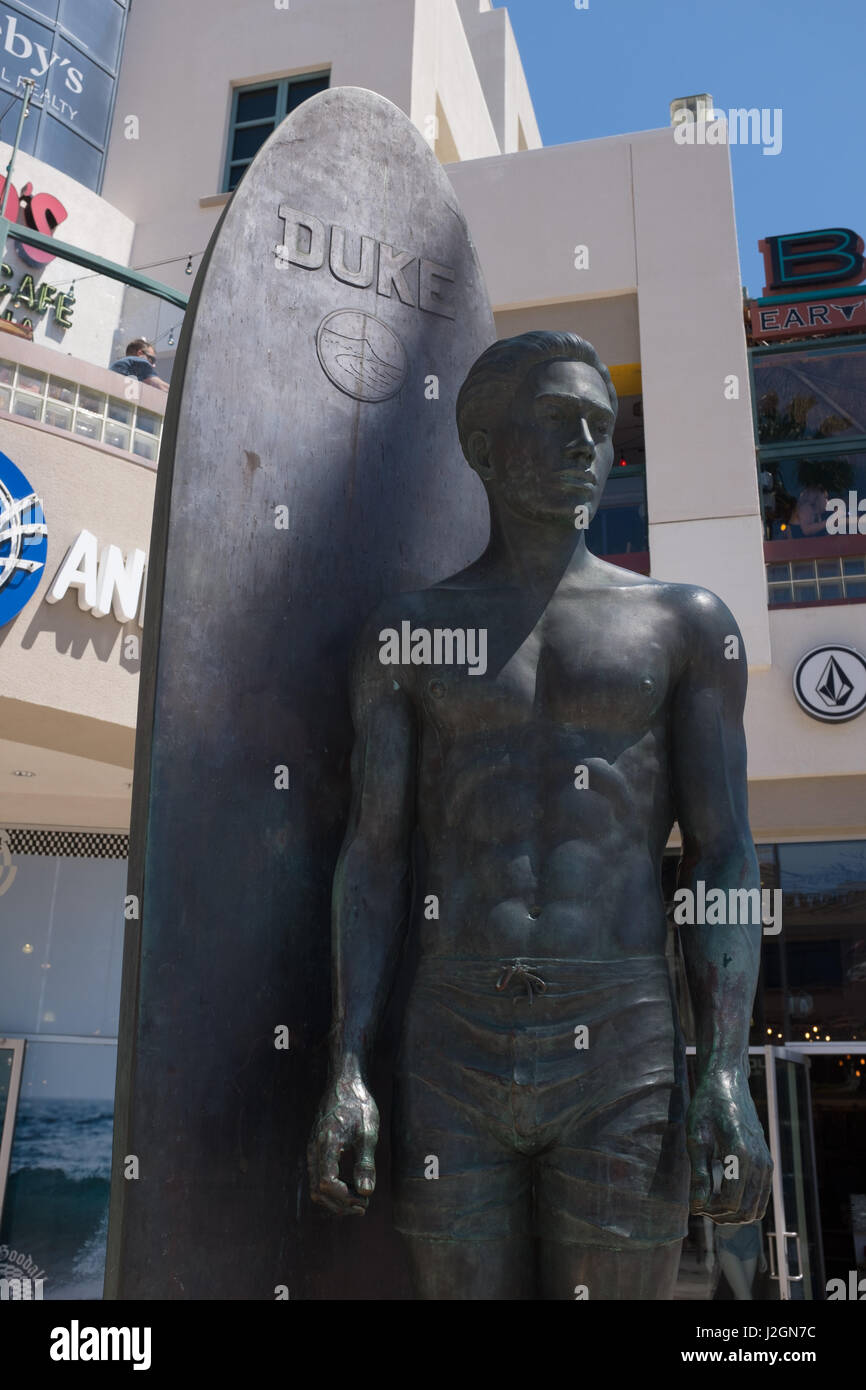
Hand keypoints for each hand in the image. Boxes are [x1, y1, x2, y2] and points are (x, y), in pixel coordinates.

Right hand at [308, 1063, 378, 1215]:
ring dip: (335, 1200)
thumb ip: (366, 1163)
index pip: (327, 1182)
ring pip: (315, 1187)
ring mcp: (312, 1150)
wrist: (344, 1084)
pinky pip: (317, 1177)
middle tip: (364, 1207)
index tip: (364, 1201)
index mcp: (327, 1143)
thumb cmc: (358, 1105)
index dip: (344, 1197)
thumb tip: (366, 1193)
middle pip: (318, 1190)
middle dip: (341, 1204)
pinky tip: (350, 1187)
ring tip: (359, 1201)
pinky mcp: (315, 1150)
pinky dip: (331, 1189)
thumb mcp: (368, 1132)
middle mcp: (314, 1149)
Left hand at [687, 1067, 772, 1223]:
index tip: (694, 1203)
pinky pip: (761, 1196)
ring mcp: (767, 1162)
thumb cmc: (707, 1105)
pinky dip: (744, 1204)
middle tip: (701, 1206)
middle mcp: (760, 1161)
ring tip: (710, 1203)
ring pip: (756, 1208)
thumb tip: (697, 1207)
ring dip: (734, 1214)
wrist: (728, 1081)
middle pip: (746, 1211)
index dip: (711, 1210)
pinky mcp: (767, 1161)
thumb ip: (698, 1174)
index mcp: (742, 1154)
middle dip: (722, 1216)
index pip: (732, 1202)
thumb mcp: (696, 1137)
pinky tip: (723, 1194)